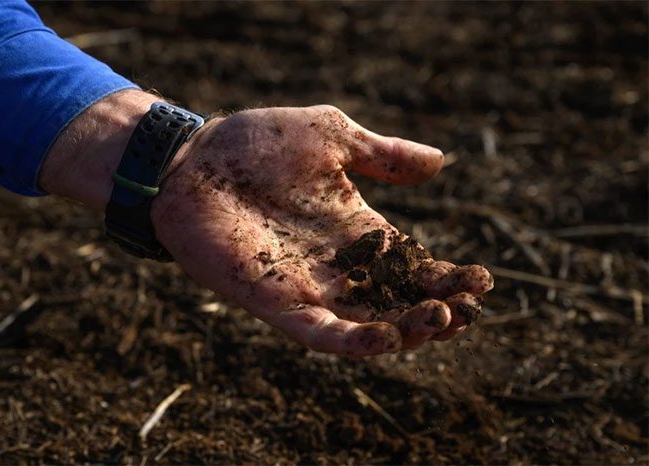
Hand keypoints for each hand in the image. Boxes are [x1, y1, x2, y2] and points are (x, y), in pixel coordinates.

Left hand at [151, 105, 493, 355]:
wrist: (191, 159)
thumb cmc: (256, 143)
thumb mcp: (331, 138)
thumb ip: (382, 155)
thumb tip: (441, 161)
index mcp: (358, 230)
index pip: (413, 264)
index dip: (449, 277)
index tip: (483, 279)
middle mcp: (339, 266)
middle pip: (398, 302)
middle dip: (437, 311)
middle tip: (468, 309)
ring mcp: (309, 286)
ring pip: (369, 325)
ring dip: (408, 331)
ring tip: (444, 321)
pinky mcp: (276, 301)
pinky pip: (322, 333)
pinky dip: (356, 342)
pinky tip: (389, 337)